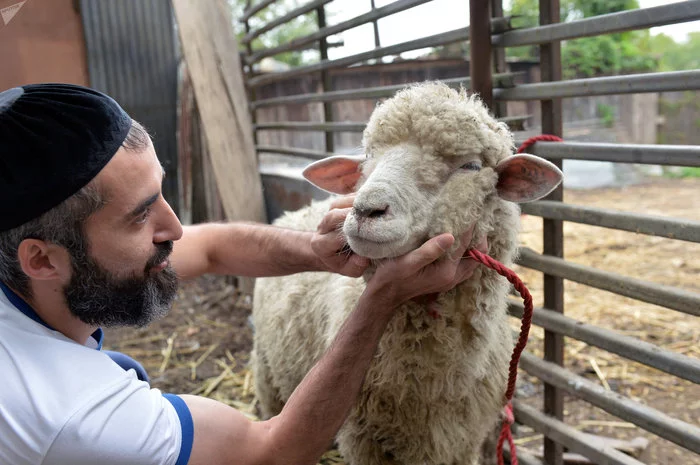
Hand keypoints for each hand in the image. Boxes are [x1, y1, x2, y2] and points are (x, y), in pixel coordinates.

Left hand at [311, 195, 369, 277]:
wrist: (337, 252)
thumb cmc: (346, 262)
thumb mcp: (351, 270)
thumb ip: (356, 266)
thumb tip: (363, 257)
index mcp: (320, 245)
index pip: (335, 237)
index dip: (353, 233)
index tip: (371, 233)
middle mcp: (321, 228)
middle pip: (334, 216)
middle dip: (354, 215)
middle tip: (374, 215)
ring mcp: (328, 214)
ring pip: (338, 203)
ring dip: (357, 203)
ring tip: (375, 205)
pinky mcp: (336, 205)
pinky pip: (345, 197)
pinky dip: (359, 197)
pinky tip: (374, 200)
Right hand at [366, 224, 487, 307]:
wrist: (386, 294)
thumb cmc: (393, 276)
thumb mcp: (408, 262)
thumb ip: (429, 250)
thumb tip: (451, 236)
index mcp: (446, 272)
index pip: (465, 245)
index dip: (469, 227)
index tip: (470, 211)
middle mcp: (453, 278)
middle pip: (477, 256)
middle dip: (477, 237)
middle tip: (472, 219)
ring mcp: (450, 280)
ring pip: (471, 261)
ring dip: (472, 245)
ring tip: (467, 228)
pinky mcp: (445, 279)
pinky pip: (464, 265)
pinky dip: (465, 253)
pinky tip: (457, 242)